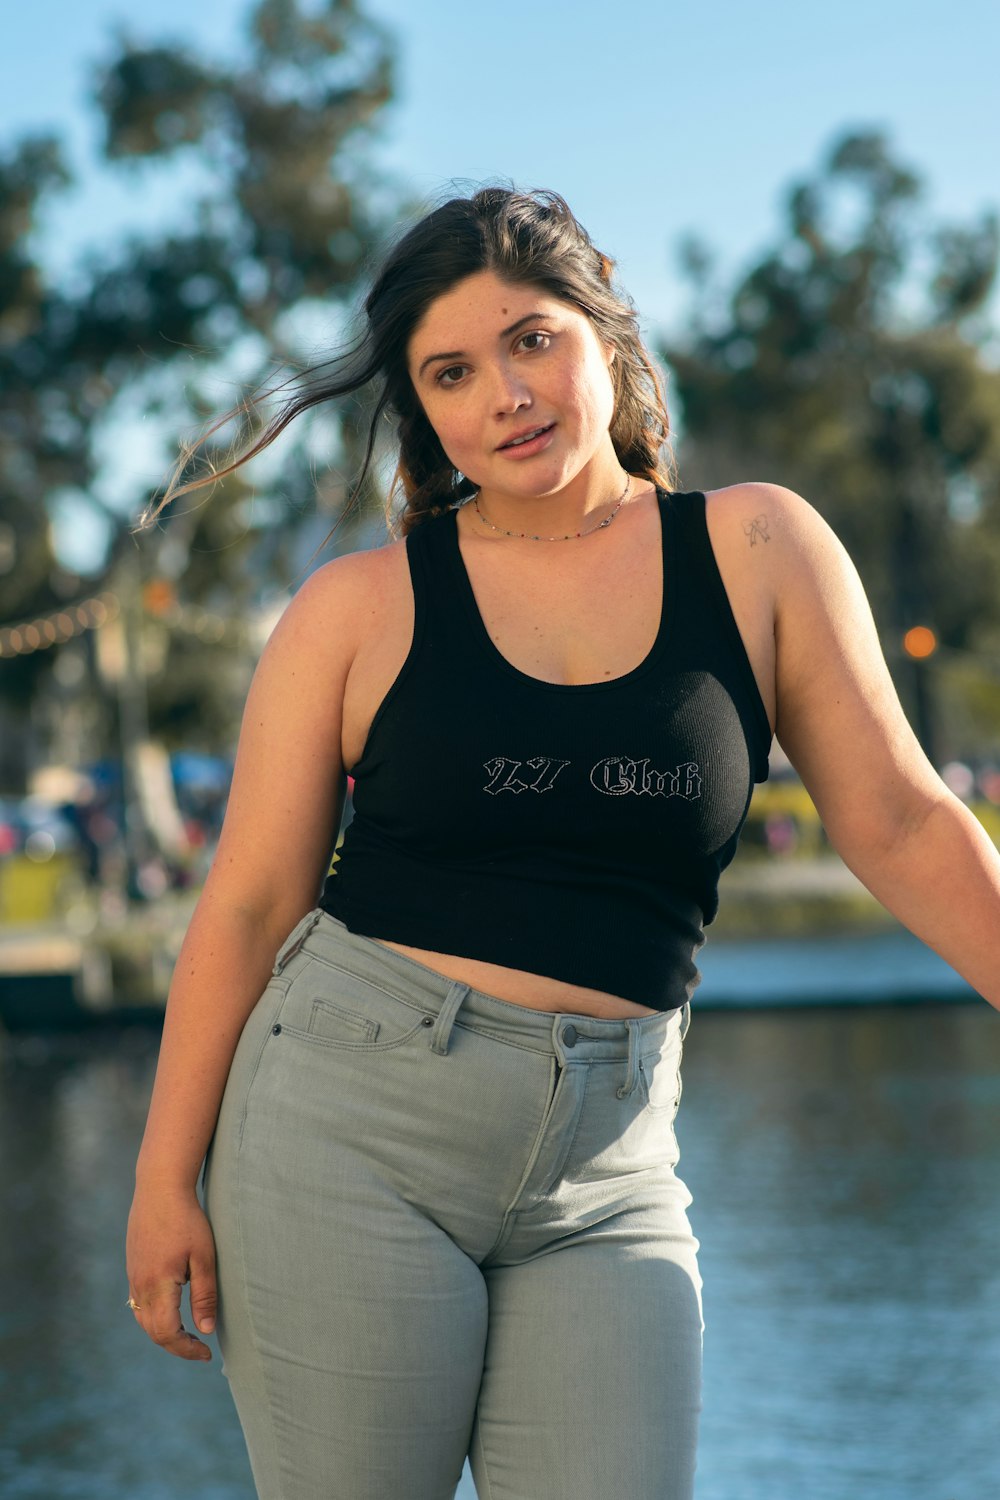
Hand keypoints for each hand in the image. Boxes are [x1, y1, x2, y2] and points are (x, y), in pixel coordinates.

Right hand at [126, 1183, 217, 1361]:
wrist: (159, 1188)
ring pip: (143, 1319)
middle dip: (176, 1345)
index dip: (186, 1349)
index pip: (167, 1334)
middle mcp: (140, 1285)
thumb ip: (204, 1295)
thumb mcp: (204, 1257)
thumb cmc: (187, 1219)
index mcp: (158, 1285)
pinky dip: (154, 1317)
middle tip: (201, 1350)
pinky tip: (171, 1311)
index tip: (207, 1354)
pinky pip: (139, 1303)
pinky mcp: (133, 1267)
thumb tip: (206, 1330)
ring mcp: (133, 1276)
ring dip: (164, 1333)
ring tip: (188, 1335)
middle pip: (153, 1332)